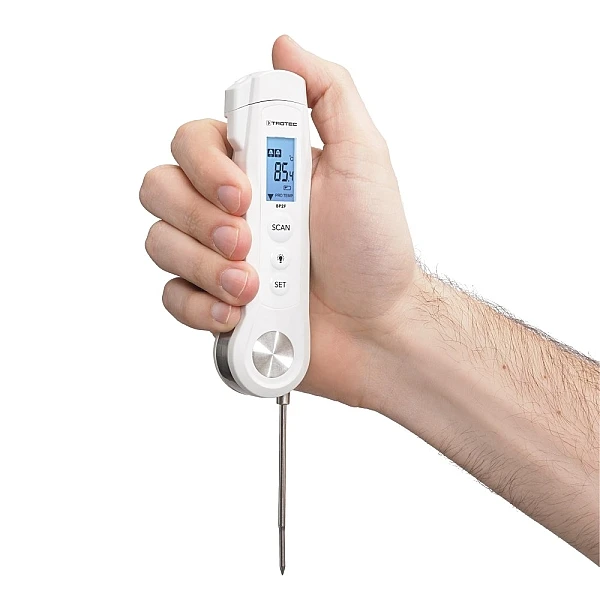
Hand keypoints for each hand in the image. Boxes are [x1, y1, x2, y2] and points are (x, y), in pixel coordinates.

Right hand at [140, 36, 416, 407]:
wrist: (375, 327)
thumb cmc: (373, 249)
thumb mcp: (363, 160)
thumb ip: (327, 95)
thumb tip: (285, 47)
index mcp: (258, 168)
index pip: (192, 140)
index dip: (205, 164)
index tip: (246, 193)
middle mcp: (229, 208)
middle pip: (160, 187)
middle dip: (200, 217)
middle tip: (248, 241)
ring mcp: (216, 256)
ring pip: (159, 242)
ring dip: (205, 266)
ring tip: (254, 286)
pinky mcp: (212, 300)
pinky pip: (172, 296)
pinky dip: (200, 306)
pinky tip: (238, 312)